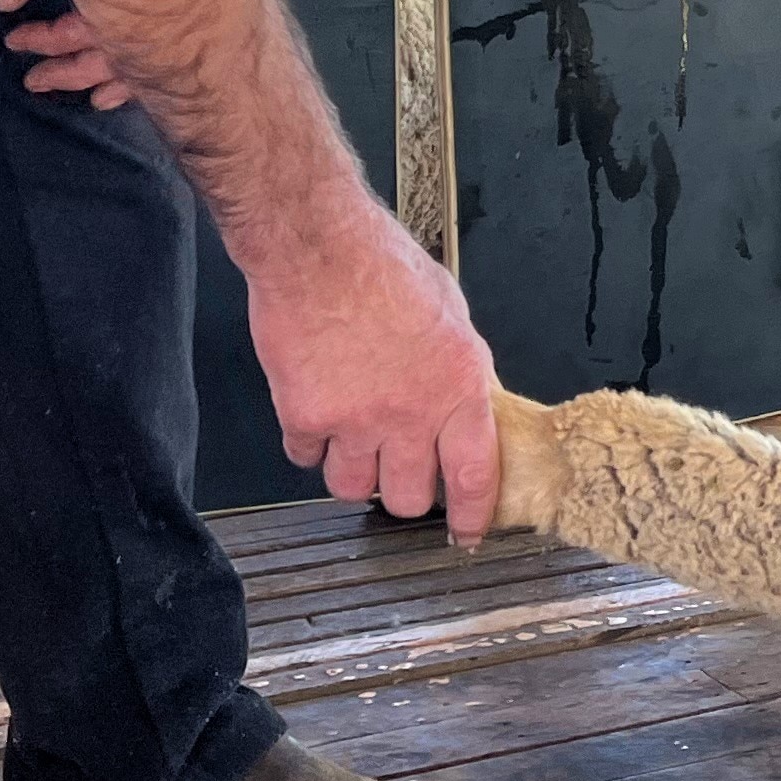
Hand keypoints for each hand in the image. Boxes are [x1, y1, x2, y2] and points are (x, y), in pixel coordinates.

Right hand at [246, 208, 504, 541]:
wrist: (316, 247)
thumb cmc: (382, 265)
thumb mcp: (450, 314)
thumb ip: (459, 369)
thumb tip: (468, 401)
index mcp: (458, 386)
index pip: (475, 474)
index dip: (473, 515)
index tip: (468, 533)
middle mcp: (410, 413)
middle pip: (409, 497)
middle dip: (405, 492)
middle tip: (399, 470)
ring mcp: (355, 421)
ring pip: (352, 487)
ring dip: (354, 470)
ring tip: (353, 437)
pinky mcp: (305, 417)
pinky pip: (305, 456)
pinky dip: (309, 443)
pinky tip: (315, 412)